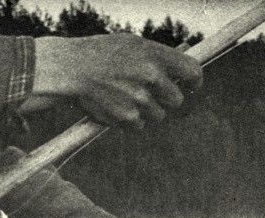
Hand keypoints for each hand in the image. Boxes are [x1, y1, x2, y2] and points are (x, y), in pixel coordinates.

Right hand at [26, 34, 202, 128]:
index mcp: (156, 55)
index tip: (190, 86)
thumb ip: (159, 54)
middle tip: (148, 92)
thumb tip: (187, 55)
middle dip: (166, 99)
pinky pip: (140, 125)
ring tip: (124, 95)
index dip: (195, 81)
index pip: (193, 72)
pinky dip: (129, 119)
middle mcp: (152, 77)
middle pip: (177, 100)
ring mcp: (141, 99)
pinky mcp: (129, 118)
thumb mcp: (131, 44)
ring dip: (146, 110)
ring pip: (158, 115)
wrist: (69, 69)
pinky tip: (114, 104)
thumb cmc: (100, 53)